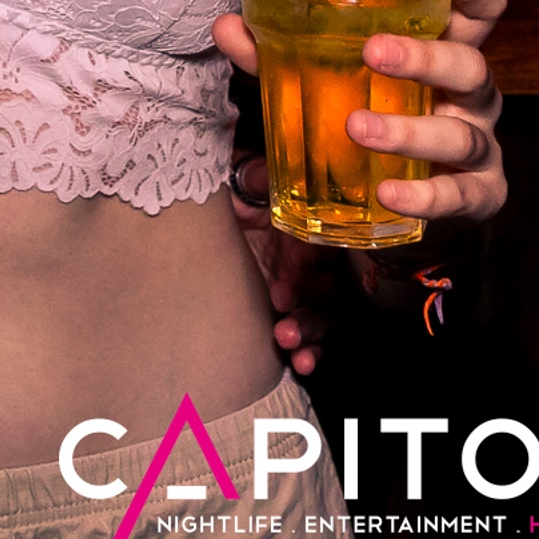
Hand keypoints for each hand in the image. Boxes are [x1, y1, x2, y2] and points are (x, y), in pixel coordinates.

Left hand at [213, 0, 508, 235]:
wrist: (396, 196)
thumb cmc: (367, 109)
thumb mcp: (323, 74)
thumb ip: (277, 48)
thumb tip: (227, 26)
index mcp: (442, 48)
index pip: (476, 11)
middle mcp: (469, 93)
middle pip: (469, 65)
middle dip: (425, 56)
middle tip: (373, 51)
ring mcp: (480, 144)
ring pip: (462, 133)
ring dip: (409, 130)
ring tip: (357, 128)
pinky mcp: (479, 195)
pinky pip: (460, 194)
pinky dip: (425, 195)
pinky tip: (389, 193)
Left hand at [226, 151, 339, 375]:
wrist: (211, 221)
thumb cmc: (234, 196)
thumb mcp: (241, 182)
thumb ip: (254, 179)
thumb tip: (258, 175)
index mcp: (305, 227)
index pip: (319, 246)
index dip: (308, 260)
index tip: (289, 271)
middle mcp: (310, 261)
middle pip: (327, 287)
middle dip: (309, 300)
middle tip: (283, 308)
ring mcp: (303, 291)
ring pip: (323, 316)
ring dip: (309, 330)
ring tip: (287, 338)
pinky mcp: (292, 314)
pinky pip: (311, 339)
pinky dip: (309, 352)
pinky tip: (300, 363)